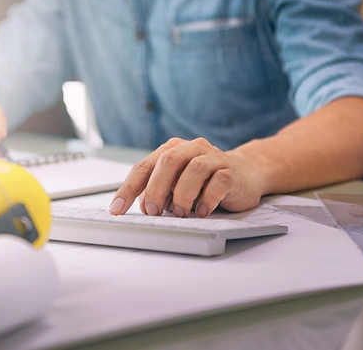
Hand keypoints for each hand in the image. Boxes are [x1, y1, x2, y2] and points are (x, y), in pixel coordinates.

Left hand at [109, 137, 265, 217]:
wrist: (246, 173)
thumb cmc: (204, 181)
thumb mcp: (176, 185)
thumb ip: (159, 191)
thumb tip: (143, 207)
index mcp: (172, 149)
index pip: (144, 166)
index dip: (128, 188)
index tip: (116, 209)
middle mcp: (192, 148)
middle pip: (168, 161)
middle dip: (156, 189)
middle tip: (153, 211)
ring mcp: (213, 157)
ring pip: (194, 169)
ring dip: (182, 195)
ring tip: (180, 213)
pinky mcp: (232, 171)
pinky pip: (218, 182)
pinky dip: (207, 199)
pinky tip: (202, 212)